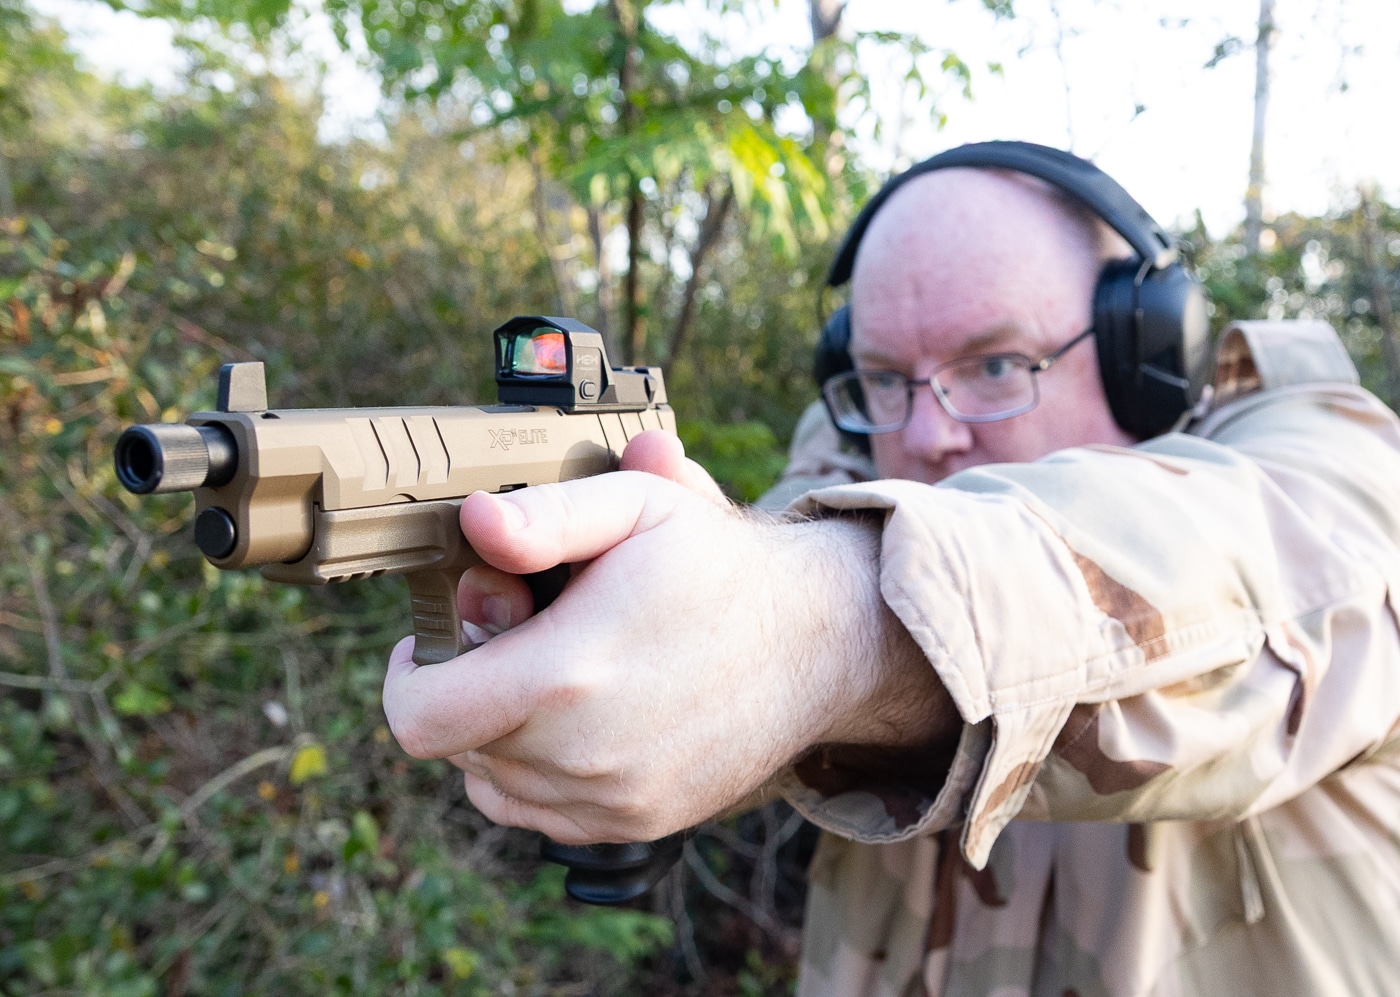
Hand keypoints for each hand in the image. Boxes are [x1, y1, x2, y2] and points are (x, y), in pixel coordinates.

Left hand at [382, 433, 952, 844]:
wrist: (819, 641)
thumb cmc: (720, 565)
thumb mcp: (638, 507)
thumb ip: (546, 516)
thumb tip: (474, 523)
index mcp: (566, 675)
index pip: (418, 718)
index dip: (413, 672)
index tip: (444, 636)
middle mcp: (582, 755)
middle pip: (455, 744)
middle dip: (470, 686)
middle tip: (525, 636)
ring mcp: (611, 800)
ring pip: (493, 781)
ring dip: (501, 731)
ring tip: (562, 674)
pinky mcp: (637, 824)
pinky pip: (538, 812)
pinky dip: (537, 771)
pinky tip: (580, 718)